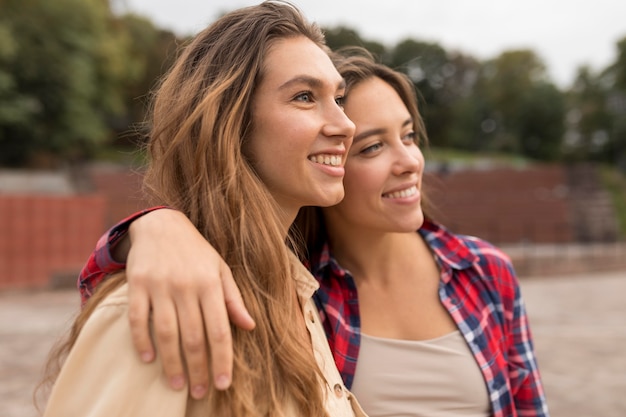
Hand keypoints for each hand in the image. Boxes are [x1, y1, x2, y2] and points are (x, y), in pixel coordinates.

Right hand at [124, 209, 254, 397]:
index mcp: (210, 284)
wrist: (161, 223)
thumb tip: (250, 326)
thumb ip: (233, 299)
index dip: (222, 359)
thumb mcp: (221, 269)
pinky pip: (138, 318)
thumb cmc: (196, 251)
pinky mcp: (137, 284)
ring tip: (178, 384)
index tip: (223, 383)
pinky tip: (148, 359)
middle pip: (193, 337)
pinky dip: (142, 341)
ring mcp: (160, 285)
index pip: (219, 329)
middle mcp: (186, 286)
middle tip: (200, 392)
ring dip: (171, 363)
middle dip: (198, 369)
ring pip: (166, 332)